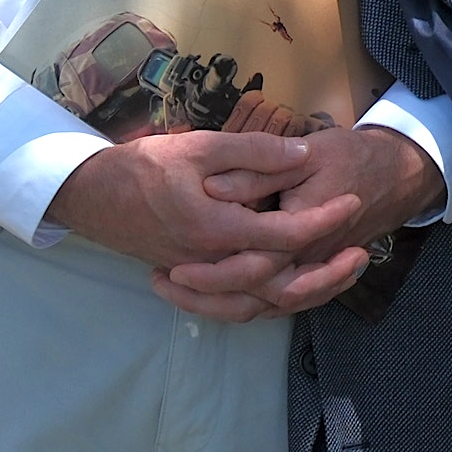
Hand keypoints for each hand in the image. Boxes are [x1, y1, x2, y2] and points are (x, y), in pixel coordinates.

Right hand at [46, 127, 431, 320]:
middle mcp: (211, 264)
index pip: (286, 237)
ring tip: (335, 271)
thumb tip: (304, 156)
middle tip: (361, 252)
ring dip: (303, 294)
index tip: (353, 200)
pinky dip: (268, 300)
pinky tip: (289, 281)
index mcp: (216, 230)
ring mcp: (200, 278)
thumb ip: (253, 152)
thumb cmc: (142, 166)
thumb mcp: (200, 146)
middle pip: (280, 287)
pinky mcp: (193, 281)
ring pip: (259, 305)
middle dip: (327, 274)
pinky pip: (236, 305)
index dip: (325, 219)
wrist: (90, 195)